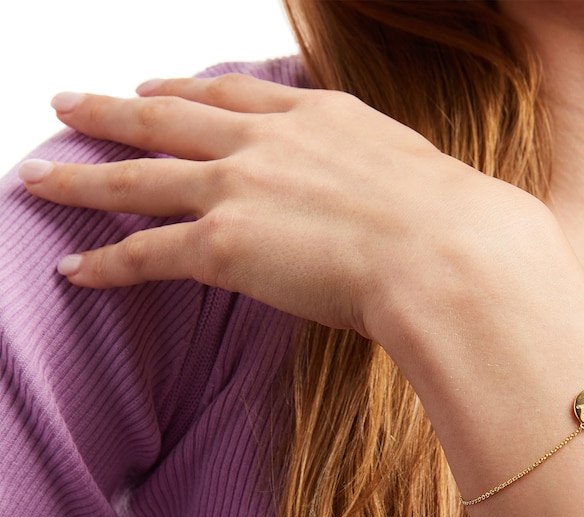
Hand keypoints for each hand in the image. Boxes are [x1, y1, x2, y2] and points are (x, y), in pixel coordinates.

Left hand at [19, 74, 531, 340]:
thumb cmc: (451, 223)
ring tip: (37, 173)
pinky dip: (106, 264)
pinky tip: (75, 270)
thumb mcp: (415, 173)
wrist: (447, 253)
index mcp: (315, 117)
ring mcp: (237, 188)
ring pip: (136, 176)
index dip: (187, 90)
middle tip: (70, 103)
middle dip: (112, 110)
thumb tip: (390, 199)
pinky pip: (146, 253)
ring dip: (81, 177)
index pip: (232, 94)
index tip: (160, 88)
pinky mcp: (222, 246)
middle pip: (167, 117)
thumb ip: (379, 175)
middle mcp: (265, 141)